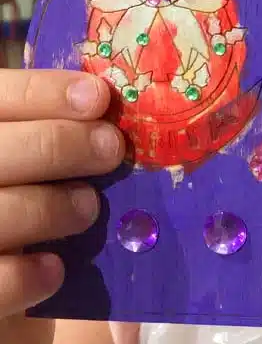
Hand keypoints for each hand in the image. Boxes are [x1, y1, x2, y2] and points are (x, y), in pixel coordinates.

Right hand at [0, 69, 123, 317]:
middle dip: (57, 143)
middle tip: (110, 149)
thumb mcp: (39, 175)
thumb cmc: (25, 224)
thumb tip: (108, 106)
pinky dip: (25, 274)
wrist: (13, 307)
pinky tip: (54, 270)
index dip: (40, 92)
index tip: (97, 97)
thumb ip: (59, 142)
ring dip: (49, 206)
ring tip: (87, 209)